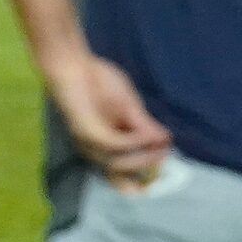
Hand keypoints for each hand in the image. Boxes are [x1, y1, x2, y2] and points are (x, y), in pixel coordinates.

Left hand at [43, 48, 171, 190]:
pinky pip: (114, 144)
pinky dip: (134, 142)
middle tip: (165, 157)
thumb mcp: (130, 106)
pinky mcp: (87, 132)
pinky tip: (148, 137)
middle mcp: (94, 149)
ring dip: (141, 158)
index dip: (142, 176)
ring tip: (160, 149)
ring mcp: (89, 143)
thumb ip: (144, 125)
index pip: (121, 172)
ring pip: (117, 162)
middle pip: (121, 171)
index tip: (162, 171)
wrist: (76, 64)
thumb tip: (165, 140)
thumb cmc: (99, 82)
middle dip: (146, 167)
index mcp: (104, 145)